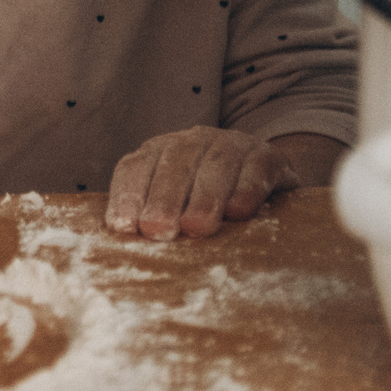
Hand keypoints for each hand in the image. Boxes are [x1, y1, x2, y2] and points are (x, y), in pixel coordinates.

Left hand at [105, 127, 340, 238]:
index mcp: (159, 153)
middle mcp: (193, 142)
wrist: (265, 180)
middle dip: (164, 198)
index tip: (123, 226)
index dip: (128, 195)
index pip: (135, 168)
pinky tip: (239, 211)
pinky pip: (257, 167)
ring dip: (204, 196)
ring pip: (216, 164)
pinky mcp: (267, 157)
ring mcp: (232, 145)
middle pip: (175, 164)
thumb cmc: (206, 206)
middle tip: (158, 230)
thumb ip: (152, 223)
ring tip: (197, 227)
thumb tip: (127, 248)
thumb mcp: (174, 210)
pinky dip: (248, 188)